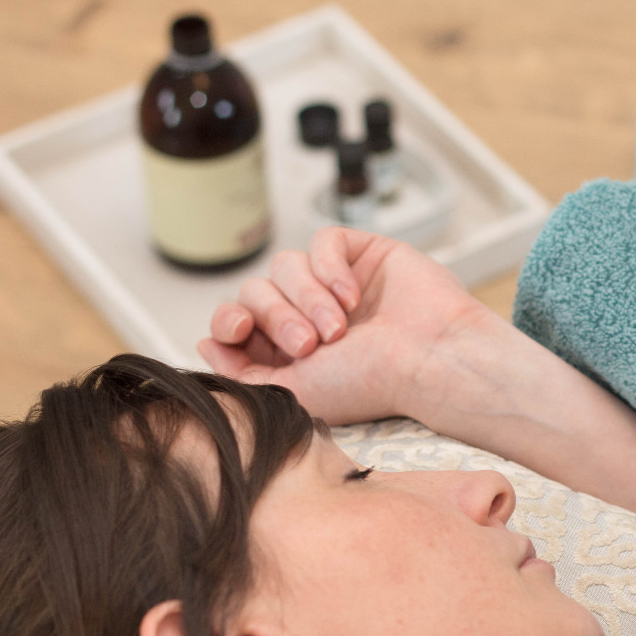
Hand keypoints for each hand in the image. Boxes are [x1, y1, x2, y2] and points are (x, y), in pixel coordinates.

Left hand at [198, 226, 492, 424]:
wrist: (429, 361)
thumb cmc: (372, 385)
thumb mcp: (291, 393)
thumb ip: (241, 376)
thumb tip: (205, 345)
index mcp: (290, 353)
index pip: (237, 323)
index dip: (229, 322)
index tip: (241, 331)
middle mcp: (309, 317)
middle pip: (255, 291)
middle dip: (276, 316)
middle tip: (311, 344)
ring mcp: (334, 284)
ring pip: (284, 265)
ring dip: (306, 298)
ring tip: (340, 328)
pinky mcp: (360, 254)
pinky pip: (320, 242)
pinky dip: (328, 267)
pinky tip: (351, 296)